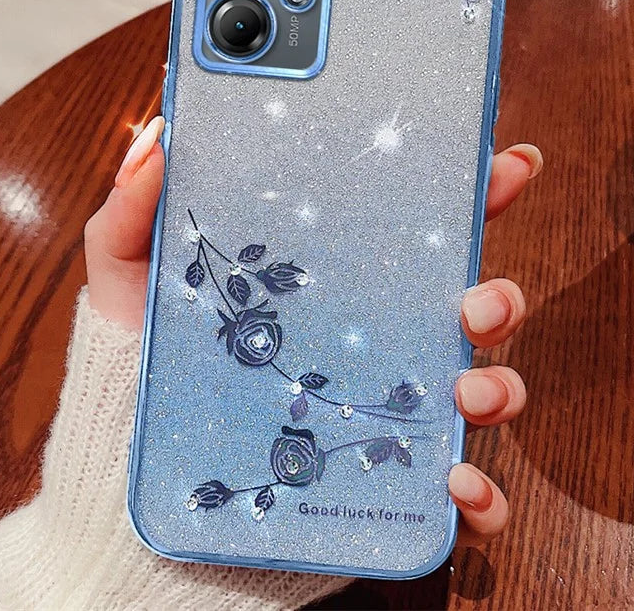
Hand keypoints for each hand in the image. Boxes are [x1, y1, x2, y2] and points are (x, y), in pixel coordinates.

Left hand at [85, 117, 541, 548]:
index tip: (505, 163)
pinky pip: (457, 495)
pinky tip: (456, 484)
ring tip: (464, 391)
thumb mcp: (128, 284)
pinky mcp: (384, 487)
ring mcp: (384, 415)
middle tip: (474, 300)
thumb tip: (161, 137)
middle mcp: (371, 345)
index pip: (414, 233)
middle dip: (498, 295)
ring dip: (498, 388)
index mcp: (331, 289)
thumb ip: (136, 213)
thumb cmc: (140, 377)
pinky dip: (479, 493)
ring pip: (480, 393)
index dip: (469, 194)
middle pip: (467, 309)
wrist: (133, 490)